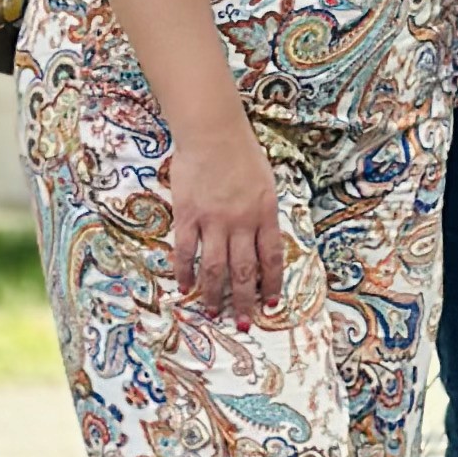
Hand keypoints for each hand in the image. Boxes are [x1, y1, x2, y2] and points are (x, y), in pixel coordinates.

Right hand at [169, 117, 287, 322]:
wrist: (213, 133)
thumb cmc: (242, 154)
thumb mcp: (265, 183)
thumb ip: (263, 214)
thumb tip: (262, 243)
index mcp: (265, 213)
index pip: (271, 258)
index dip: (272, 284)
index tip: (271, 304)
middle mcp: (242, 222)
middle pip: (244, 271)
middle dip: (244, 301)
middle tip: (243, 323)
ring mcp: (213, 221)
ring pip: (215, 269)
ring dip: (215, 295)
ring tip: (214, 313)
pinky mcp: (187, 217)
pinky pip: (186, 253)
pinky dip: (185, 274)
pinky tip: (185, 288)